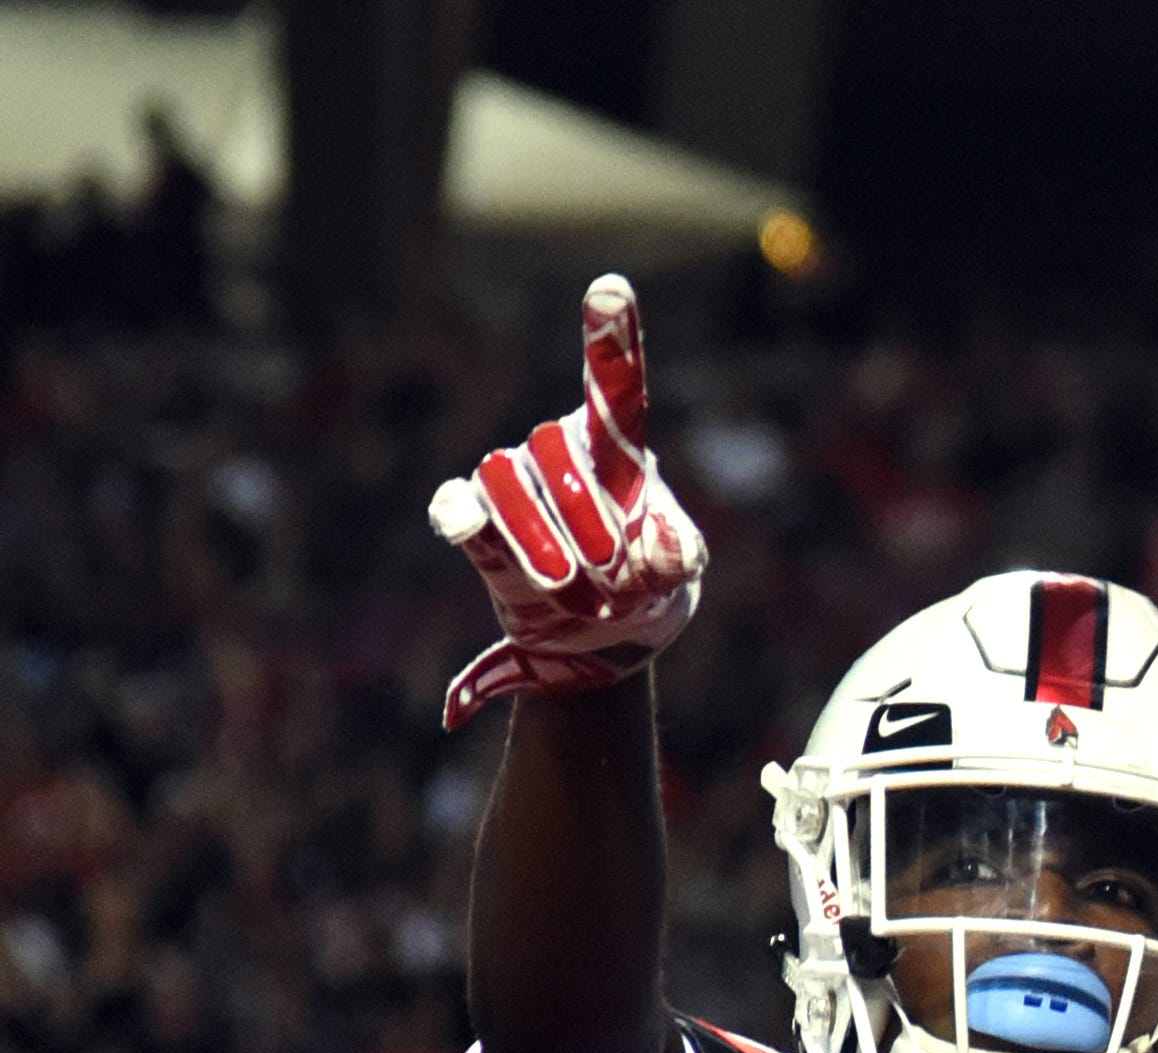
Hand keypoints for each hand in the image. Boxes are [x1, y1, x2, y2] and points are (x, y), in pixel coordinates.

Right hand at [428, 273, 705, 730]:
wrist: (602, 637)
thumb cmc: (645, 586)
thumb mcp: (674, 575)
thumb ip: (677, 557)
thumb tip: (669, 546)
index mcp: (615, 451)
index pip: (614, 389)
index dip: (611, 341)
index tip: (611, 288)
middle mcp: (557, 453)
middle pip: (551, 448)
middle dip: (584, 516)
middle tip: (613, 575)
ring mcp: (512, 484)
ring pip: (503, 477)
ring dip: (538, 539)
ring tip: (575, 592)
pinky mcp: (476, 524)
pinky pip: (457, 506)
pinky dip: (461, 515)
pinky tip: (464, 523)